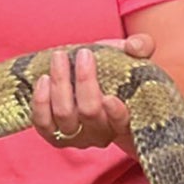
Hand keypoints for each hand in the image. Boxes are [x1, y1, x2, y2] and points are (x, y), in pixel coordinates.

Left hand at [32, 35, 151, 152]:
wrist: (92, 85)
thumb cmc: (116, 72)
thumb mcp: (133, 56)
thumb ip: (142, 46)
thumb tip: (132, 47)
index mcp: (126, 119)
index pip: (122, 122)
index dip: (116, 114)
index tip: (110, 97)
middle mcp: (101, 133)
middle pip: (90, 112)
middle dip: (84, 81)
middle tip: (83, 53)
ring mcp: (76, 137)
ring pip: (65, 115)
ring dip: (60, 84)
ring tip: (59, 58)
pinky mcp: (53, 136)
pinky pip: (43, 123)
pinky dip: (41, 101)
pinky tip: (44, 79)